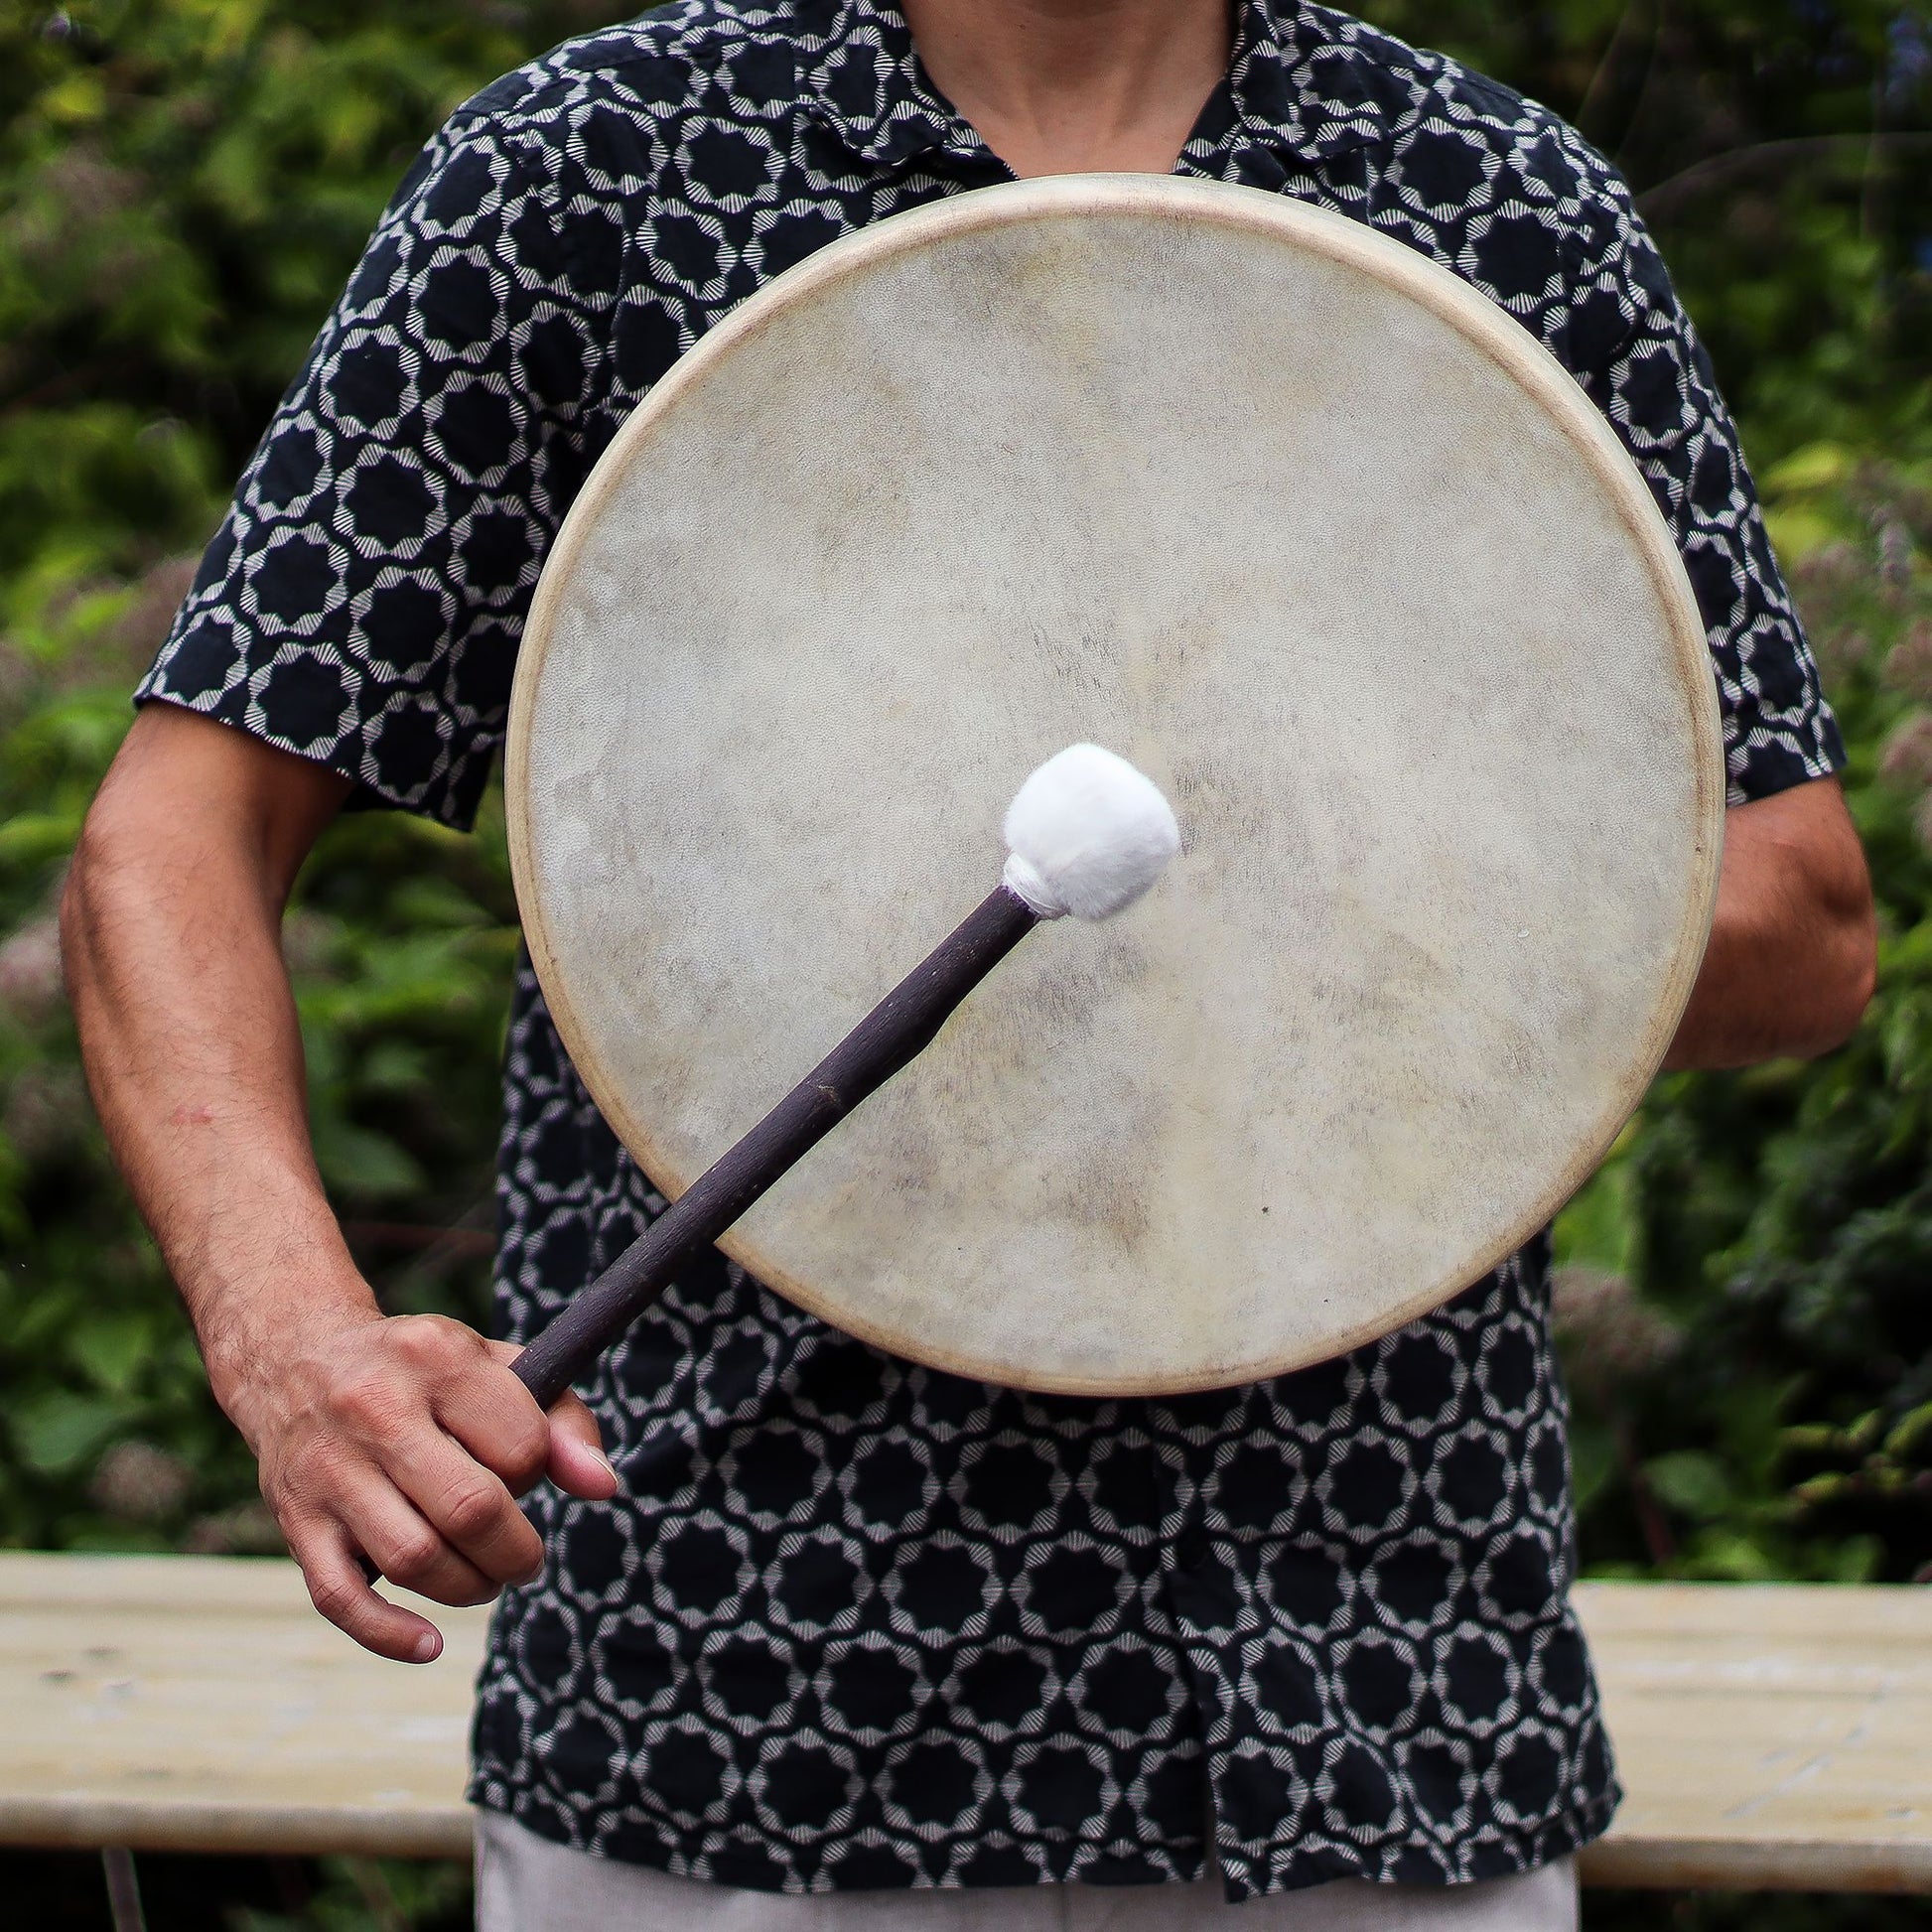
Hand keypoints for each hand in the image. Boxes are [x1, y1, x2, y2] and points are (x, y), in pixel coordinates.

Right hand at [233, 1312, 619, 1662]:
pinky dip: (390, 1635)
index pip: (521, 1445)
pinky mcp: (298, 1522)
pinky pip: (340, 1598)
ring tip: (483, 1579)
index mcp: (439, 1360)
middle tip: (524, 1560)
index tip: (527, 1478)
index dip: (539, 1476)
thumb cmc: (420, 1373)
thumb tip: (604, 1487)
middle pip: (471, 1509)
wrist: (294, 1362)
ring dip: (468, 1588)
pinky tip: (430, 1644)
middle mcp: (378, 1410)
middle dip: (516, 1553)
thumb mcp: (492, 1365)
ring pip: (414, 1558)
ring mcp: (331, 1470)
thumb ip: (561, 1420)